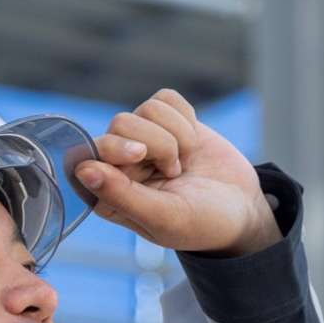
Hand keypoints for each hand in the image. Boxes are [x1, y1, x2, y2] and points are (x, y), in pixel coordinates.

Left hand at [74, 89, 282, 255]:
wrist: (241, 210)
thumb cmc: (200, 223)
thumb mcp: (162, 217)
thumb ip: (121, 195)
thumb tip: (82, 169)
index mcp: (106, 194)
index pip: (89, 153)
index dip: (116, 148)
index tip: (141, 158)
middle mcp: (118, 164)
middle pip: (120, 124)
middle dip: (158, 144)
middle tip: (174, 172)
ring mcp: (141, 140)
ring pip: (147, 109)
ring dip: (176, 135)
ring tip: (184, 163)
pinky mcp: (165, 121)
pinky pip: (165, 99)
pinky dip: (186, 119)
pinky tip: (191, 145)